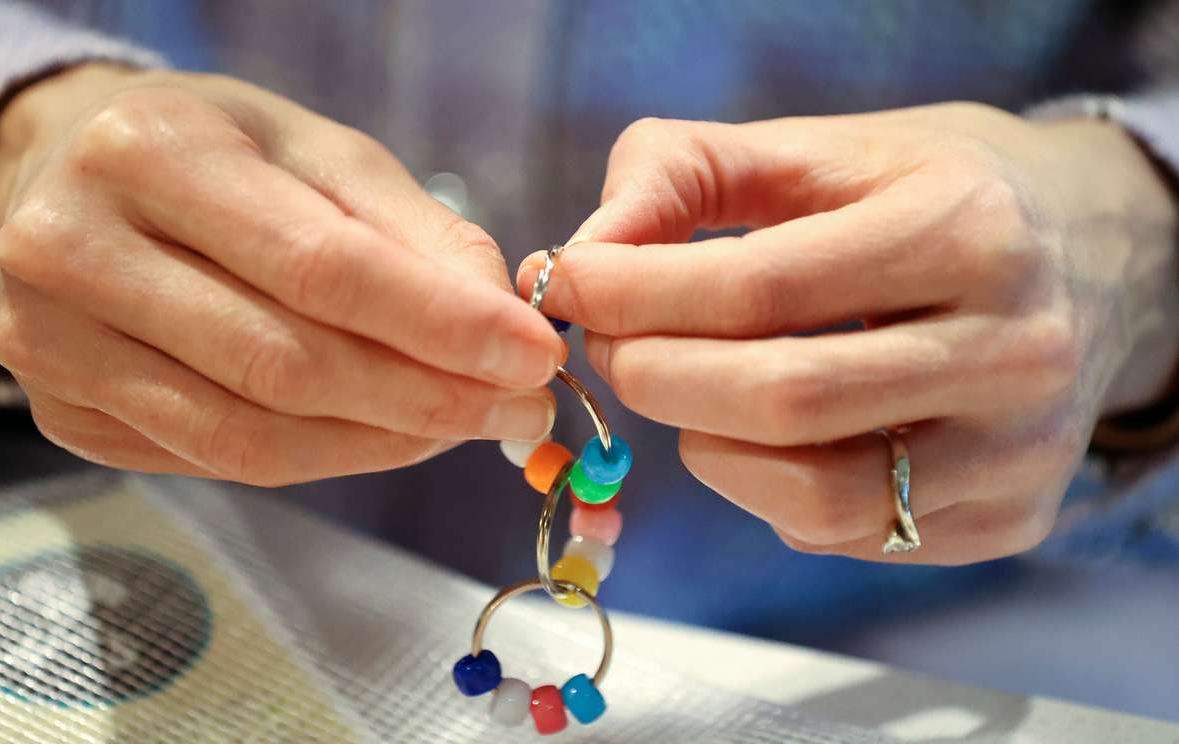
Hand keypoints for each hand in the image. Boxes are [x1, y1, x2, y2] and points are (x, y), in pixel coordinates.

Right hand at [0, 64, 562, 484]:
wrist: (73, 178)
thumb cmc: (219, 154)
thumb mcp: (322, 154)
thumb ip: (416, 234)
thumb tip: (503, 326)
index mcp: (150, 151)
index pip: (320, 265)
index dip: (440, 325)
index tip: (533, 356)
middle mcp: (73, 247)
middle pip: (284, 364)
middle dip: (426, 398)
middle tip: (518, 410)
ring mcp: (50, 341)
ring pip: (249, 435)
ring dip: (382, 444)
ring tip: (465, 426)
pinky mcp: (61, 410)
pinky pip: (216, 461)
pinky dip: (321, 459)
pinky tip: (385, 438)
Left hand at [519, 104, 1178, 563]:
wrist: (1090, 261)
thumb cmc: (929, 196)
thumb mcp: (822, 150)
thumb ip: (686, 174)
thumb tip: (581, 254)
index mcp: (966, 230)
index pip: (762, 286)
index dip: (637, 295)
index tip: (564, 284)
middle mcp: (1012, 349)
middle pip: (783, 399)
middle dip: (654, 378)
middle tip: (606, 349)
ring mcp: (1018, 450)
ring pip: (815, 494)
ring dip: (706, 448)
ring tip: (683, 392)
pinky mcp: (1006, 517)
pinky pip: (847, 533)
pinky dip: (770, 490)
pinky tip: (764, 435)